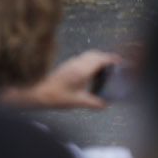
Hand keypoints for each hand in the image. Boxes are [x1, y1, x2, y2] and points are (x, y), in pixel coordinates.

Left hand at [1, 50, 118, 109]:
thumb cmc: (56, 96)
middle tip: (115, 64)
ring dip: (97, 58)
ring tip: (104, 68)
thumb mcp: (78, 102)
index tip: (122, 61)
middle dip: (106, 57)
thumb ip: (95, 103)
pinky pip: (81, 59)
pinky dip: (89, 62)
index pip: (101, 58)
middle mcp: (77, 63)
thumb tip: (106, 104)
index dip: (113, 59)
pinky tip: (89, 72)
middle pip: (95, 53)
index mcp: (82, 69)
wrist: (35, 93)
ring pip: (87, 55)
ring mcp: (70, 63)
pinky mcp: (65, 66)